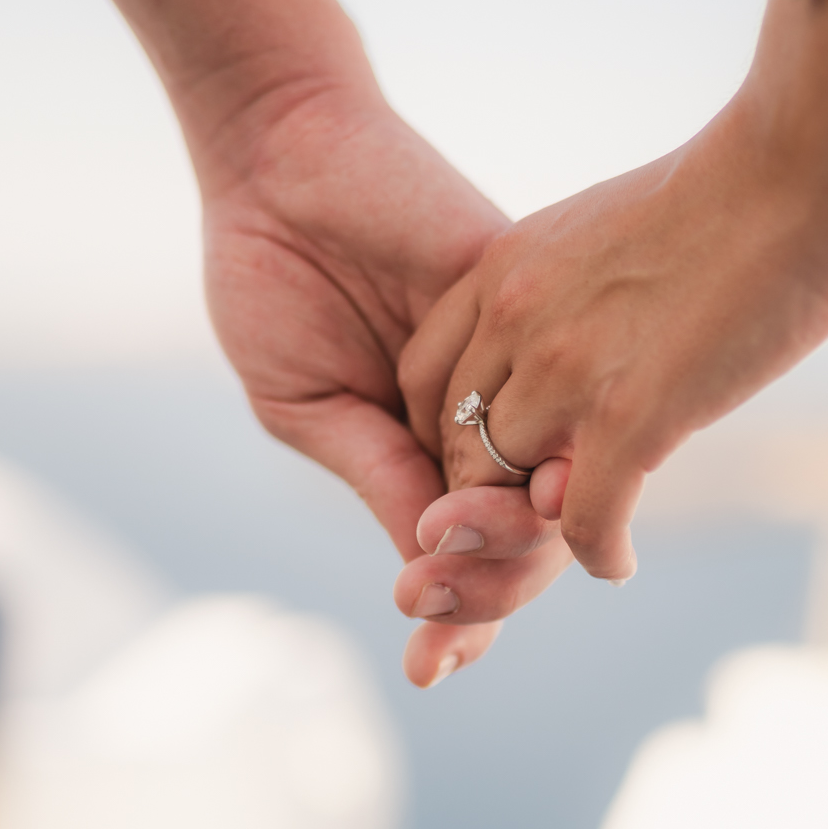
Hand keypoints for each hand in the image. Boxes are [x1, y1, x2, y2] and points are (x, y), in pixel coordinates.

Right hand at [201, 73, 543, 685]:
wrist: (279, 159)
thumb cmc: (274, 279)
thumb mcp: (310, 406)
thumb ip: (379, 482)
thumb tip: (430, 572)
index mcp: (428, 447)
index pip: (465, 548)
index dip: (457, 614)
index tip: (428, 669)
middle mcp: (485, 414)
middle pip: (520, 532)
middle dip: (484, 595)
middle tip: (435, 621)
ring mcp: (513, 364)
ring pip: (544, 481)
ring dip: (505, 549)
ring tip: (449, 579)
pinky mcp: (528, 302)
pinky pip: (552, 398)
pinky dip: (535, 462)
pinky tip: (517, 510)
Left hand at [394, 51, 827, 663]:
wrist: (799, 167)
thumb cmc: (733, 189)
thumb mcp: (606, 231)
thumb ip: (574, 290)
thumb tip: (596, 332)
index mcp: (504, 270)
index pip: (424, 378)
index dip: (448, 431)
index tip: (492, 457)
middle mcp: (515, 322)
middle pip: (455, 443)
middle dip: (483, 491)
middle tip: (528, 518)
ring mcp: (567, 372)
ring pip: (503, 488)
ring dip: (535, 527)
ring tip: (576, 540)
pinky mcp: (630, 418)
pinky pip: (582, 522)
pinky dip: (599, 554)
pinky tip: (618, 564)